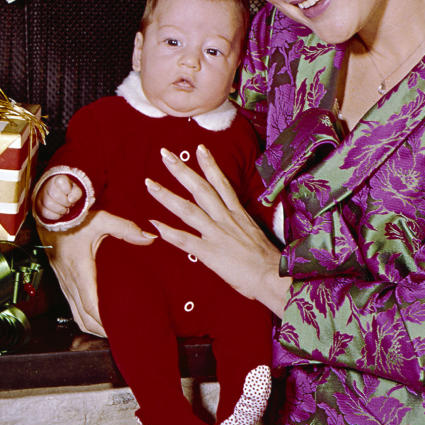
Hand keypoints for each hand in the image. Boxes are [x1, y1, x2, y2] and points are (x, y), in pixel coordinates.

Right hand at [34, 173, 84, 221]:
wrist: (59, 196)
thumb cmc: (69, 193)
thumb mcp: (76, 190)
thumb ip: (77, 193)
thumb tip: (71, 200)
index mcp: (59, 179)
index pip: (62, 182)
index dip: (68, 190)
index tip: (70, 193)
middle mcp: (48, 185)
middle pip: (55, 194)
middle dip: (66, 202)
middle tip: (69, 204)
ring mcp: (42, 195)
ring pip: (48, 203)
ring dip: (61, 210)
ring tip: (65, 209)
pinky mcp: (38, 205)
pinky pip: (44, 212)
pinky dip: (55, 215)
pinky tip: (60, 213)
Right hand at [41, 208, 152, 335]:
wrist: (48, 214)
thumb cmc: (73, 217)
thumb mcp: (101, 219)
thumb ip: (126, 228)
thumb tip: (150, 237)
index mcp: (80, 268)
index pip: (89, 303)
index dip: (101, 321)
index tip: (116, 330)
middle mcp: (69, 279)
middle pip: (83, 316)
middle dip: (99, 330)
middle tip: (119, 335)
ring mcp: (64, 281)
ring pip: (76, 313)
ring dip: (91, 325)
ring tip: (110, 330)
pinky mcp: (63, 279)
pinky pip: (72, 304)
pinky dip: (83, 315)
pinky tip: (96, 316)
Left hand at [147, 145, 289, 315]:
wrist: (274, 276)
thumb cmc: (268, 260)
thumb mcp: (255, 234)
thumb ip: (240, 226)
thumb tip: (231, 225)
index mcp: (238, 214)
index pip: (222, 183)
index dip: (209, 165)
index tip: (199, 148)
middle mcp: (226, 219)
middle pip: (200, 189)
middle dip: (181, 170)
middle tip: (165, 153)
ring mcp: (217, 234)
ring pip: (187, 210)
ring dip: (167, 196)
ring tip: (150, 184)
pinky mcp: (210, 252)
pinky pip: (185, 240)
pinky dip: (168, 232)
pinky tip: (154, 224)